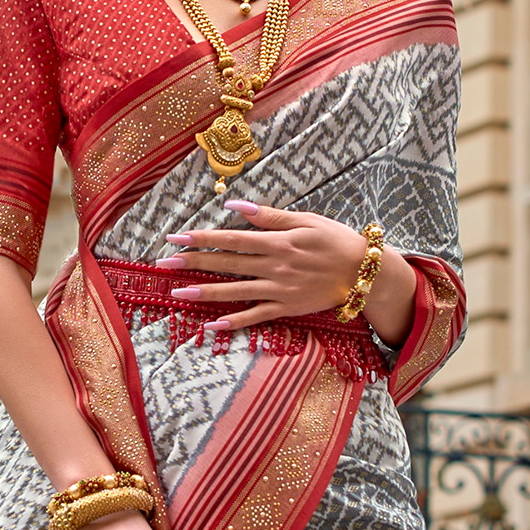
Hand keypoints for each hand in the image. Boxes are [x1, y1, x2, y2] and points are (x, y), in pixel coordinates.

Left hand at [157, 200, 417, 346]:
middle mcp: (274, 266)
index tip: (176, 236)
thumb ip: (269, 215)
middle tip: (164, 262)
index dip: (201, 238)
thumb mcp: (305, 220)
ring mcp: (279, 290)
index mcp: (277, 241)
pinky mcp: (286, 308)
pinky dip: (233, 322)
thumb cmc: (336, 240)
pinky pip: (255, 316)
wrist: (365, 273)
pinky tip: (211, 325)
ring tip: (176, 294)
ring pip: (234, 292)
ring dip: (204, 293)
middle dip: (193, 262)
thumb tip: (235, 204)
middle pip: (226, 264)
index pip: (231, 238)